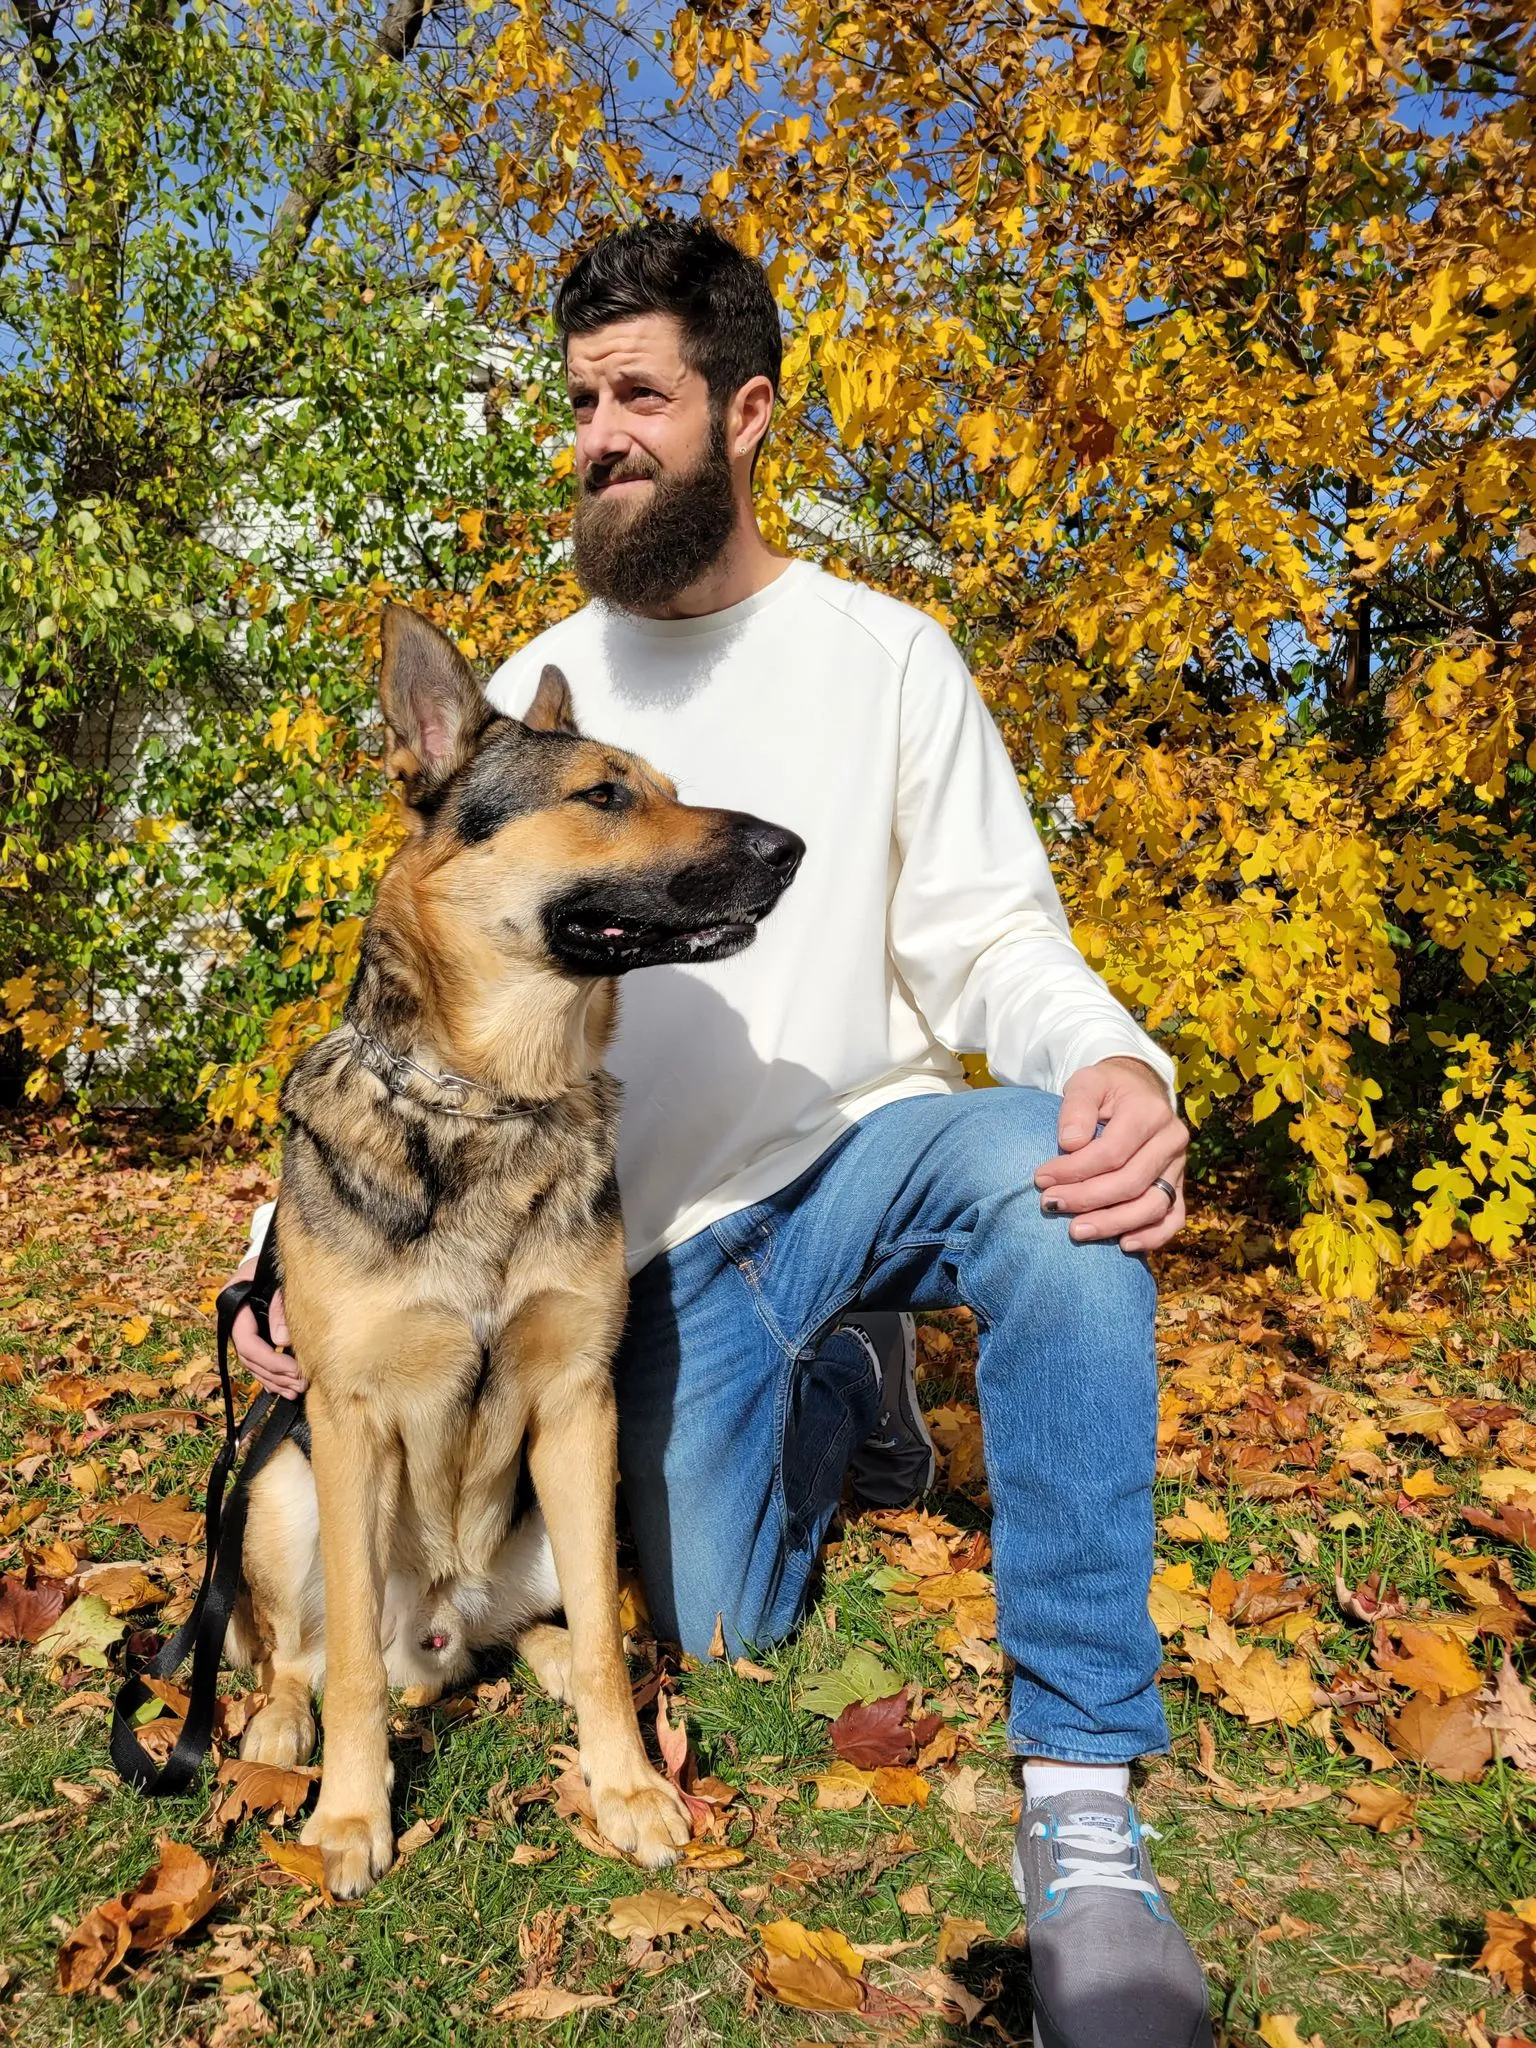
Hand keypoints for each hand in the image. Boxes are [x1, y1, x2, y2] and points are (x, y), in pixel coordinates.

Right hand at [230, 1256, 305, 1397]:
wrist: (278, 1251)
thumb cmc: (280, 1261)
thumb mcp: (281, 1277)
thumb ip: (280, 1307)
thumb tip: (281, 1342)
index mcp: (234, 1301)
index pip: (246, 1341)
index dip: (269, 1360)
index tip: (294, 1370)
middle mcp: (235, 1317)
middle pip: (249, 1357)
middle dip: (275, 1375)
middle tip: (300, 1386)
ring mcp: (245, 1325)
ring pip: (253, 1363)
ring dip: (274, 1380)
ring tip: (296, 1391)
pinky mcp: (256, 1331)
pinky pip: (259, 1360)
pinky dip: (272, 1376)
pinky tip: (285, 1387)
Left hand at [1035, 1056, 1187, 1253]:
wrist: (1137, 1092)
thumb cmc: (1105, 1090)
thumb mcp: (1086, 1083)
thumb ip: (1076, 1107)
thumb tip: (1070, 1144)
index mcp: (1149, 1112)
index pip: (1112, 1152)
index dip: (1075, 1169)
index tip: (1041, 1178)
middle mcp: (1171, 1140)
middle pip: (1131, 1182)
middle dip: (1087, 1199)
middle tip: (1051, 1204)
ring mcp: (1179, 1166)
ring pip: (1153, 1205)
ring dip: (1113, 1224)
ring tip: (1076, 1231)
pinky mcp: (1179, 1185)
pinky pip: (1173, 1218)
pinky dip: (1152, 1236)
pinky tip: (1123, 1244)